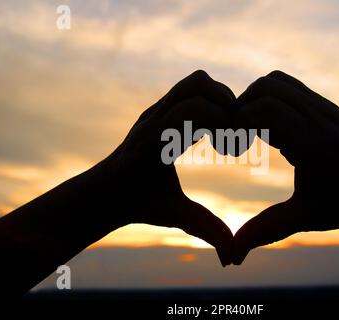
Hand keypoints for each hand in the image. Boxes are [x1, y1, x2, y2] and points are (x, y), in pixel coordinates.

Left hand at [99, 70, 234, 265]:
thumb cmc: (137, 203)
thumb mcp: (172, 216)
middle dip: (226, 105)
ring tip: (225, 132)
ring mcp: (156, 109)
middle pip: (199, 84)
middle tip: (232, 138)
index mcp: (155, 140)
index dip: (224, 123)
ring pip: (196, 81)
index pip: (194, 108)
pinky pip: (191, 89)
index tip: (231, 151)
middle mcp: (154, 117)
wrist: (106, 190)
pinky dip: (210, 102)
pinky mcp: (161, 108)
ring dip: (219, 99)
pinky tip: (213, 131)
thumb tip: (231, 257)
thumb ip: (203, 229)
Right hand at [233, 71, 338, 271]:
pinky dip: (272, 98)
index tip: (233, 148)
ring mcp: (325, 107)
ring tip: (252, 131)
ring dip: (256, 99)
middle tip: (237, 137)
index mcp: (314, 143)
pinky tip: (273, 129)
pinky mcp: (327, 105)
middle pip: (266, 87)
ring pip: (277, 81)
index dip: (238, 122)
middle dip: (241, 106)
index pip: (265, 108)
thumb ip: (264, 231)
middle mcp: (319, 117)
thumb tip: (230, 256)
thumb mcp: (305, 218)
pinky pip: (291, 87)